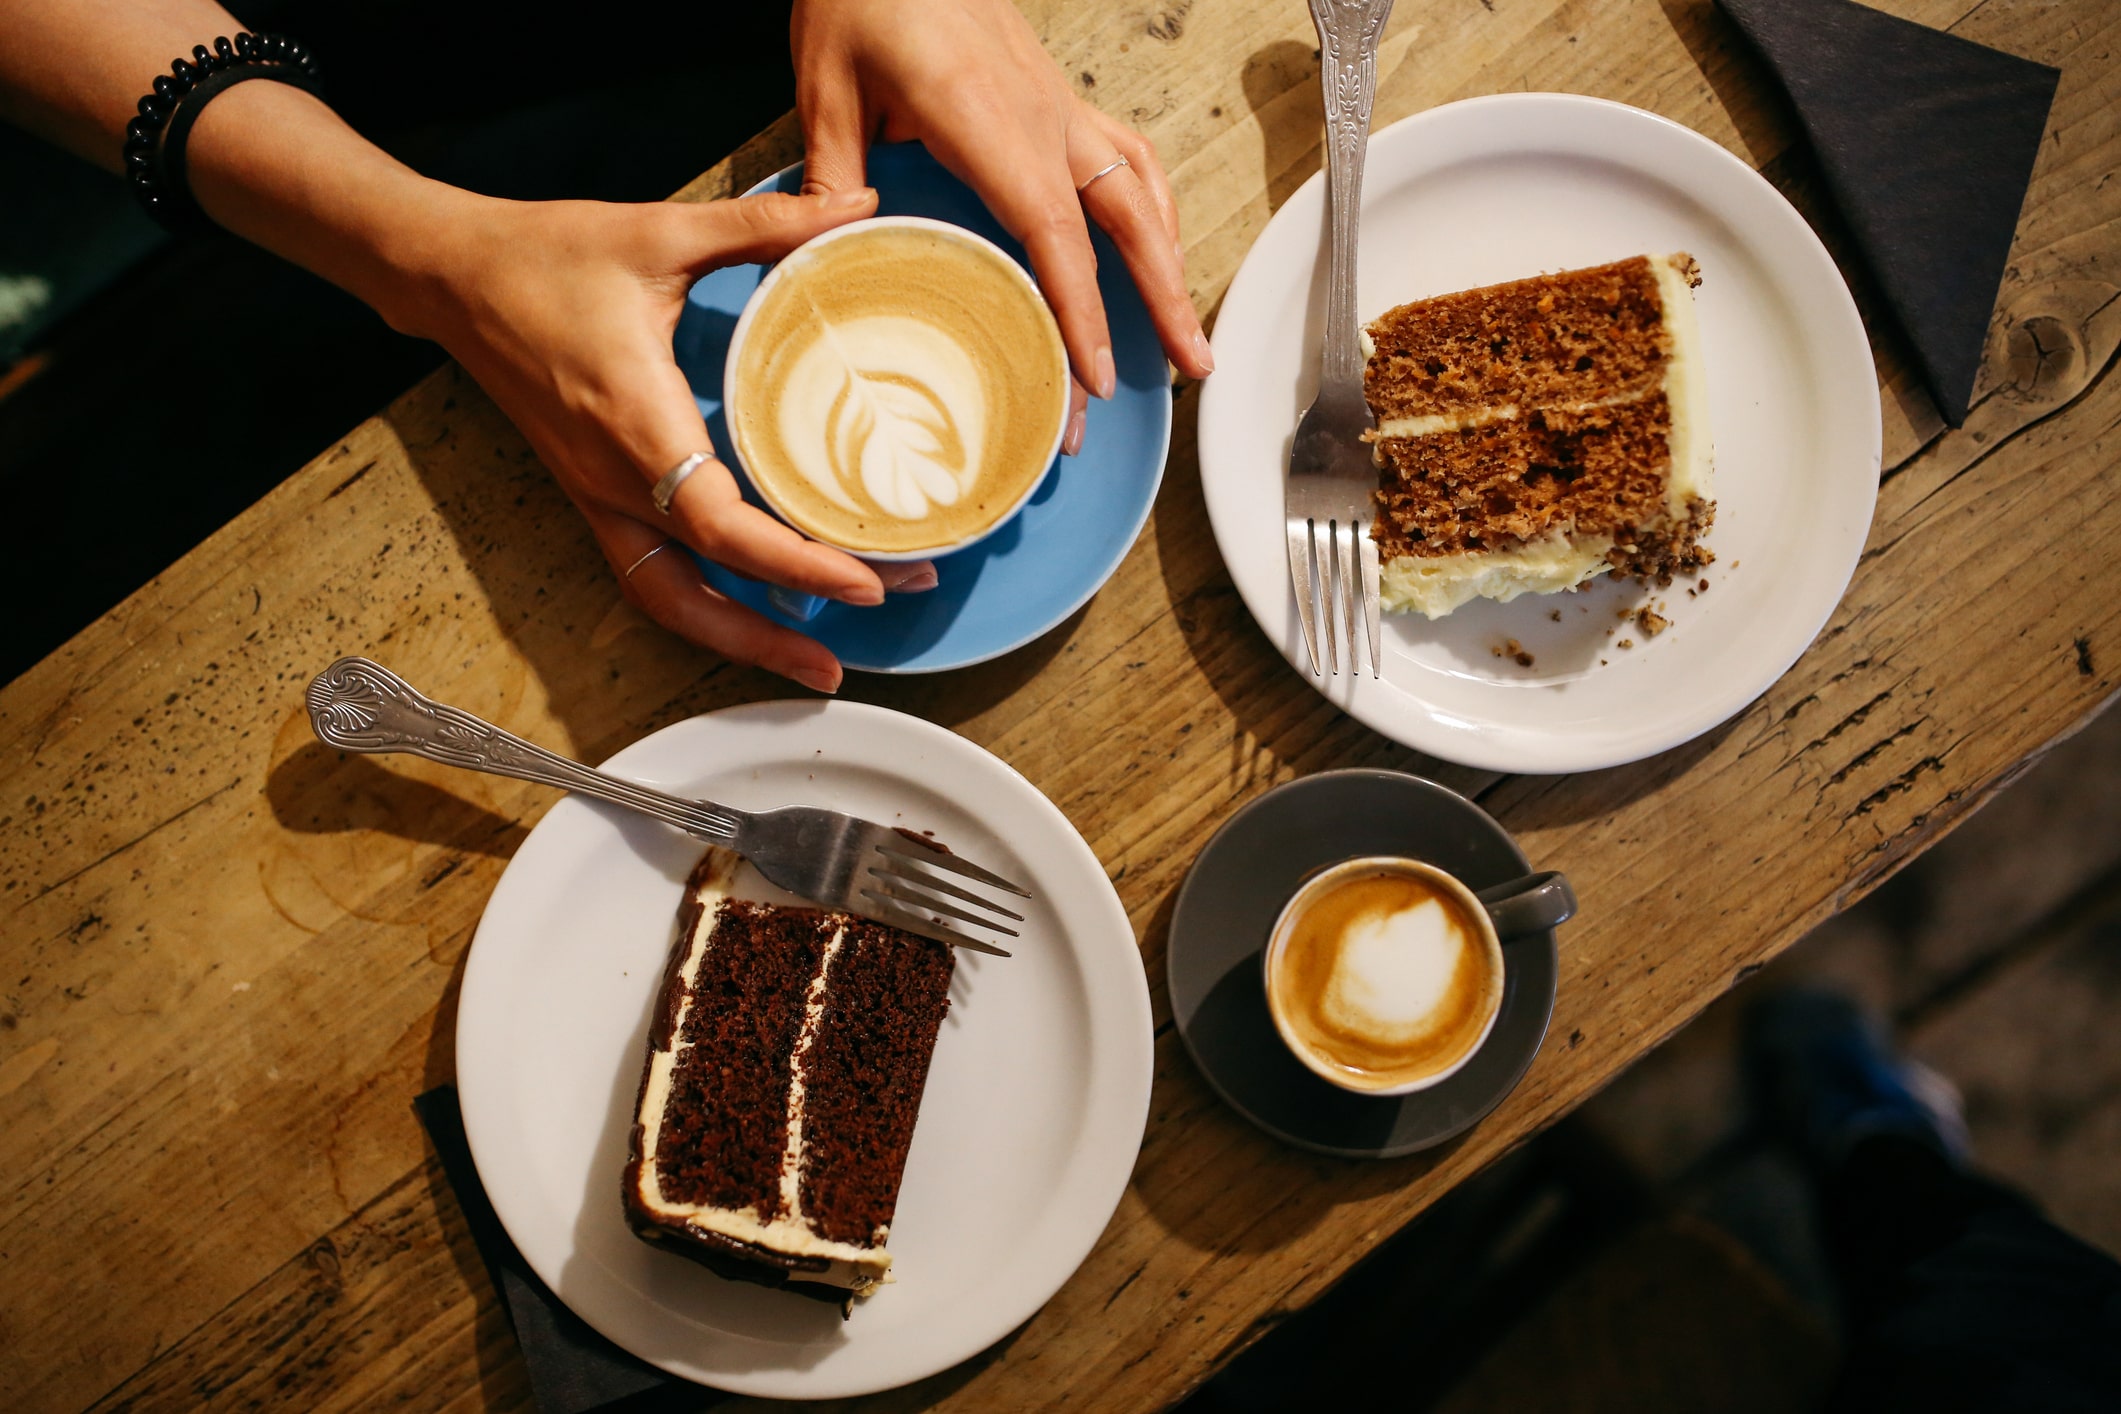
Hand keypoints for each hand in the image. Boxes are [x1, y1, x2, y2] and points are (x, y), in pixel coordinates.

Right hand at [397, 185, 930, 693]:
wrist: (450, 274)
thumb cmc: (546, 255)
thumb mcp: (662, 232)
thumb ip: (767, 224)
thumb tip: (858, 207)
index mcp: (636, 426)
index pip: (724, 526)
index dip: (798, 563)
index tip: (867, 578)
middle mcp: (613, 481)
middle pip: (697, 596)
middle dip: (776, 636)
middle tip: (857, 649)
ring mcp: (597, 498)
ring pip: (667, 602)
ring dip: (738, 640)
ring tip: (814, 662)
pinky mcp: (592, 496)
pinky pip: (651, 575)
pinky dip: (707, 606)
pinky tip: (761, 610)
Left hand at [791, 0, 1212, 455]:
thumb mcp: (827, 88)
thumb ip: (833, 178)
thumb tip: (837, 249)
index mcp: (988, 119)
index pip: (1054, 234)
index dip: (1081, 312)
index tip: (1094, 376)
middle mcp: (1041, 116)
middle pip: (1127, 223)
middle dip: (1164, 303)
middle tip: (1194, 368)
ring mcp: (1058, 106)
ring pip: (1141, 191)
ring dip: (1173, 262)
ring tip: (1189, 328)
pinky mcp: (1056, 98)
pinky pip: (1128, 156)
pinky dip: (1156, 211)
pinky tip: (1161, 248)